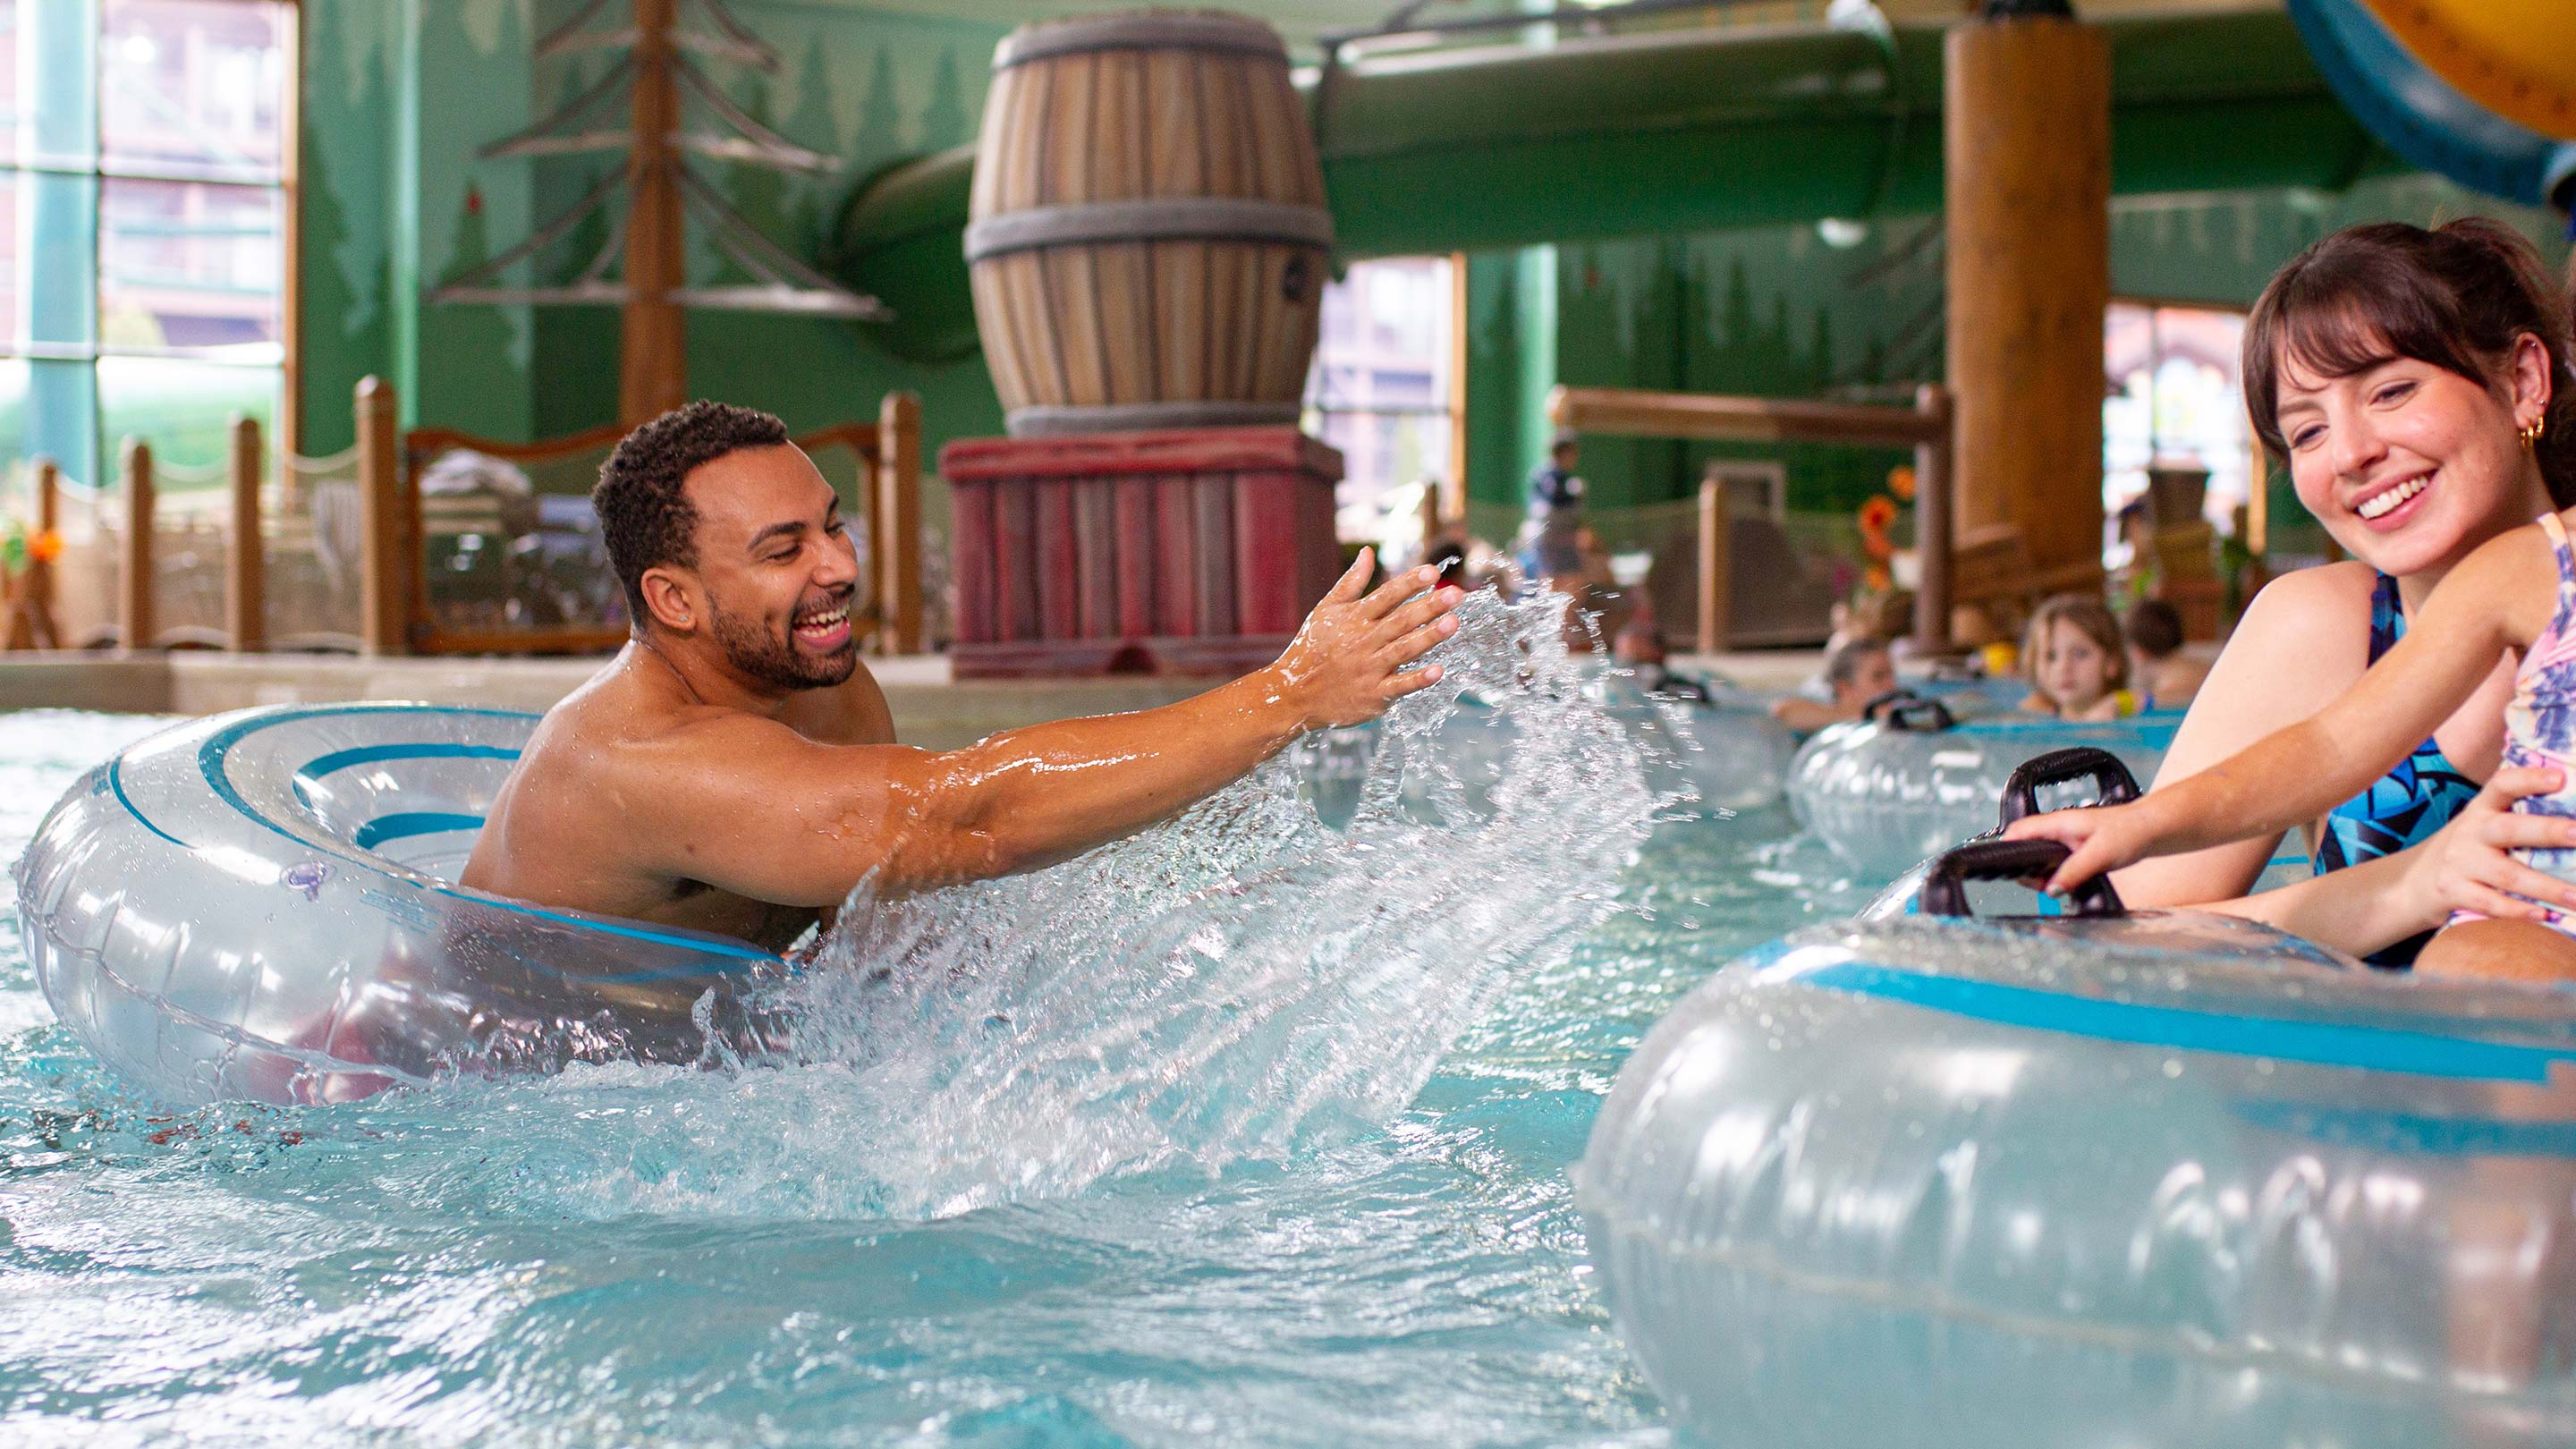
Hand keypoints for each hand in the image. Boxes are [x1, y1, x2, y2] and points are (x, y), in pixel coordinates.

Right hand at [1269, 549, 1462, 730]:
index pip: (1386, 595)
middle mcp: (1363, 641)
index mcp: (1354, 618)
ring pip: (1404, 649)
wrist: (1294, 694)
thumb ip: (1351, 581)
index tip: (1433, 571)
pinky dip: (1418, 678)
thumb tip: (1368, 552)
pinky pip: (1399, 685)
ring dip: (1429, 636)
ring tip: (1454, 622)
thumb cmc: (1312, 648)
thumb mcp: (1326, 610)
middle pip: (1401, 620)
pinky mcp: (1374, 695)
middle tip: (1457, 594)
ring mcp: (1369, 669)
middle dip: (1430, 606)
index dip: (1409, 583)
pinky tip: (1438, 670)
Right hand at [2002, 797, 2175, 895]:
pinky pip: (2057, 863)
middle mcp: (2059, 829)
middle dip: (2028, 868)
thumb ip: (2072, 872)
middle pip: (2027, 846)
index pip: (2020, 830)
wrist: (2152, 830)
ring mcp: (2068, 838)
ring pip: (2042, 857)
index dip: (2008, 846)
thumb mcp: (2099, 855)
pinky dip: (2058, 875)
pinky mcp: (2077, 849)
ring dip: (2044, 874)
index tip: (2009, 867)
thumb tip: (2051, 889)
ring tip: (2055, 886)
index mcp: (2059, 823)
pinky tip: (2068, 883)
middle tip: (2040, 885)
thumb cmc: (2129, 832)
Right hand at [2414, 766, 2575, 922]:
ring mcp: (2458, 863)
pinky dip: (2519, 911)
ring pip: (2508, 875)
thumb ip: (2516, 818)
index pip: (2503, 784)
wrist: (2411, 885)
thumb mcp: (2480, 826)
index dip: (2530, 779)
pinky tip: (2545, 916)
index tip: (2561, 778)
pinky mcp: (2451, 892)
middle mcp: (2469, 832)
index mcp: (2481, 809)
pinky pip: (2490, 903)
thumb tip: (2573, 820)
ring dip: (2547, 888)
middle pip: (2510, 829)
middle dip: (2548, 831)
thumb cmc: (2465, 853)